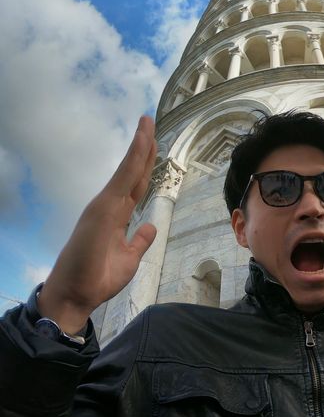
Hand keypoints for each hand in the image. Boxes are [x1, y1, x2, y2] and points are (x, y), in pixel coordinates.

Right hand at [37, 116, 157, 333]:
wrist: (76, 296)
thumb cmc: (97, 278)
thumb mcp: (130, 258)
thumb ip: (140, 240)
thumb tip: (150, 226)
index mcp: (118, 215)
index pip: (136, 183)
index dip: (145, 163)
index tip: (154, 141)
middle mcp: (111, 205)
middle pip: (133, 171)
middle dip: (143, 146)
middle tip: (149, 120)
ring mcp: (105, 205)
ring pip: (128, 169)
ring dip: (139, 145)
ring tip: (146, 122)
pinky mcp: (102, 209)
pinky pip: (122, 179)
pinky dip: (133, 159)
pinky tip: (141, 141)